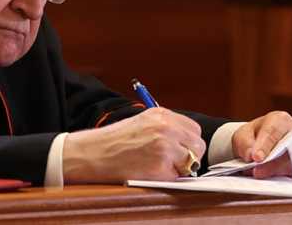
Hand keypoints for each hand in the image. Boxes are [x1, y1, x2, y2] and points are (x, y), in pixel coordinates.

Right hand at [62, 108, 205, 184]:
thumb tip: (187, 145)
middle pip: (198, 145)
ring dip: (180, 167)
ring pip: (193, 160)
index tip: (178, 151)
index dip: (187, 143)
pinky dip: (170, 178)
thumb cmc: (114, 142)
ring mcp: (165, 144)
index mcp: (161, 114)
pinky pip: (180, 175)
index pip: (193, 129)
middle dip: (188, 156)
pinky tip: (151, 172)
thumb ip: (165, 129)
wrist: (93, 153)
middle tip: (170, 163)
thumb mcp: (142, 124)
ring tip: (158, 166)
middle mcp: (166, 126)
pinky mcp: (162, 162)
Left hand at [231, 111, 291, 178]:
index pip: (273, 132)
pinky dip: (280, 176)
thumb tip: (250, 157)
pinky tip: (269, 176)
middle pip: (287, 150)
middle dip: (272, 164)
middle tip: (257, 172)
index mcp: (279, 120)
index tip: (256, 157)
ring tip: (258, 173)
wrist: (260, 142)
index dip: (265, 146)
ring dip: (274, 172)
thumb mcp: (242, 135)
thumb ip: (244, 144)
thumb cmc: (253, 136)